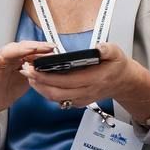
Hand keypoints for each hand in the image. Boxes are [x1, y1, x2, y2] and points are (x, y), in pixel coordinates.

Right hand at [0, 40, 55, 132]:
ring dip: (27, 47)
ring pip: (13, 47)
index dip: (42, 48)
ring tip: (38, 48)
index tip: (54, 48)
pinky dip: (13, 53)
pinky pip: (2, 56)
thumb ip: (35, 72)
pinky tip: (24, 53)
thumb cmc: (6, 92)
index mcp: (16, 59)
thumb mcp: (26, 81)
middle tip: (50, 46)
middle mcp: (7, 57)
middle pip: (24, 46)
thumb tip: (51, 66)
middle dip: (38, 45)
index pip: (30, 49)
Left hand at [20, 42, 144, 109]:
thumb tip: (97, 48)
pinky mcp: (78, 101)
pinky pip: (58, 99)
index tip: (35, 68)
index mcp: (94, 79)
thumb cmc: (117, 66)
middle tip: (26, 70)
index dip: (47, 76)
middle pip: (55, 92)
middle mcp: (86, 92)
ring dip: (39, 88)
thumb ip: (107, 49)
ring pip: (54, 98)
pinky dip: (46, 91)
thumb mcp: (116, 53)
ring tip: (30, 75)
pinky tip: (40, 81)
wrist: (123, 82)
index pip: (66, 81)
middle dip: (38, 82)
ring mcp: (81, 99)